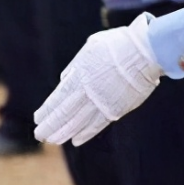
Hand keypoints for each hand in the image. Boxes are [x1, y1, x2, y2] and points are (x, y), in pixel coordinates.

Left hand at [34, 13, 162, 145]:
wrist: (146, 51)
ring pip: (78, 123)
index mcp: (80, 76)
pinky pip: (97, 125)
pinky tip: (76, 139)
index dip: (46, 111)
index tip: (38, 119)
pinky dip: (86, 133)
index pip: (57, 99)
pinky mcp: (117, 109)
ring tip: (54, 140)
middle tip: (40, 135)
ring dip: (65, 133)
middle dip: (51, 126)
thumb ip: (76, 66)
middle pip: (64, 114)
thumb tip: (65, 79)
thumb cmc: (118, 44)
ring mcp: (103, 102)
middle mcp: (88, 92)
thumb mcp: (90, 48)